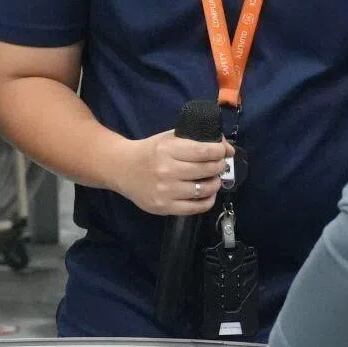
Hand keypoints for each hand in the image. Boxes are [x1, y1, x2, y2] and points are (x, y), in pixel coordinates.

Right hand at [117, 131, 232, 215]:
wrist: (122, 169)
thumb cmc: (150, 152)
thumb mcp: (169, 139)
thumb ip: (194, 140)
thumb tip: (225, 147)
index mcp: (168, 149)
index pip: (204, 151)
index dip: (220, 151)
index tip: (224, 151)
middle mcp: (167, 170)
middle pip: (207, 169)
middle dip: (219, 166)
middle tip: (219, 165)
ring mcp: (166, 191)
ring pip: (204, 189)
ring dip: (215, 183)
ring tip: (213, 179)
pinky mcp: (165, 207)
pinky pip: (196, 207)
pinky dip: (208, 200)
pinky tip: (207, 194)